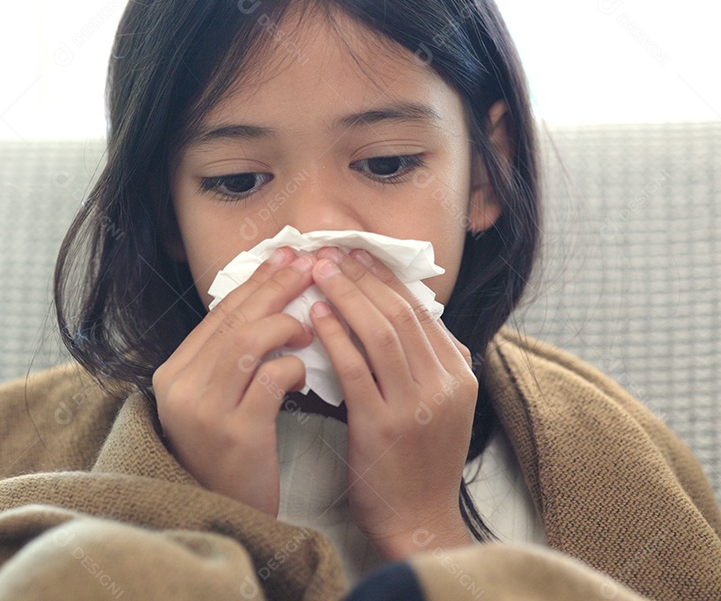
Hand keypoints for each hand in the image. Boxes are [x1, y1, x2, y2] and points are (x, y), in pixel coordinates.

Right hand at [152, 247, 314, 515]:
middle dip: (275, 288)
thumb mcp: (216, 400)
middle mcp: (181, 388)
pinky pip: (270, 379)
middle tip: (309, 266)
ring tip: (309, 325)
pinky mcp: (236, 433)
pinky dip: (293, 366)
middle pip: (234, 321)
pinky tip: (304, 370)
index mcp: (173, 373)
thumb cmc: (228, 455)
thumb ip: (231, 356)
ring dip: (285, 324)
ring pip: (248, 342)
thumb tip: (269, 298)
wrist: (224, 513)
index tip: (285, 257)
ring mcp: (205, 410)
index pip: (218, 314)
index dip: (255, 282)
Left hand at [309, 246, 476, 558]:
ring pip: (380, 333)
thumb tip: (413, 318)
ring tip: (319, 272)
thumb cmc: (420, 465)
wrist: (419, 522)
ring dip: (346, 296)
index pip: (421, 312)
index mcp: (460, 377)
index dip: (386, 279)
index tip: (358, 255)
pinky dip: (335, 336)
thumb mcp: (443, 410)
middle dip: (362, 278)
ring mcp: (415, 407)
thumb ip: (433, 365)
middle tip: (331, 253)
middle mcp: (444, 386)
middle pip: (400, 314)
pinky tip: (315, 316)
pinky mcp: (383, 426)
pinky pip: (356, 368)